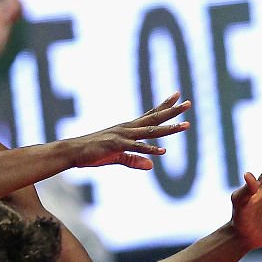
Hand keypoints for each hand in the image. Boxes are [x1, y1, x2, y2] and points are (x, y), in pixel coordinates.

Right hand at [70, 93, 191, 170]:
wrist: (73, 152)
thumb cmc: (92, 153)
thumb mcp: (116, 158)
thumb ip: (134, 160)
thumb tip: (151, 165)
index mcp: (127, 128)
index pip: (150, 114)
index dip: (164, 106)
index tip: (177, 96)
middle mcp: (127, 128)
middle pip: (154, 118)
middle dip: (173, 111)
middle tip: (189, 103)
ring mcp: (123, 135)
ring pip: (151, 131)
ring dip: (169, 128)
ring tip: (186, 125)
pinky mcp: (116, 146)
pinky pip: (136, 148)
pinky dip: (150, 149)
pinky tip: (163, 151)